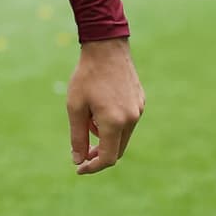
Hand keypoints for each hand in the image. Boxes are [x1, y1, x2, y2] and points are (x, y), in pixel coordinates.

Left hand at [66, 39, 144, 175]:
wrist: (106, 47)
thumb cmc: (86, 77)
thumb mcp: (75, 108)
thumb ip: (77, 137)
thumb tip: (78, 160)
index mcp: (114, 122)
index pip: (108, 158)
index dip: (93, 167)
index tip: (79, 168)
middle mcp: (131, 119)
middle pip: (117, 150)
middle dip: (98, 154)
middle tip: (81, 151)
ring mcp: (138, 110)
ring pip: (122, 136)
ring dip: (105, 137)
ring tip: (88, 119)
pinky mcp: (140, 101)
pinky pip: (127, 122)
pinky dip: (113, 125)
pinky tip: (99, 108)